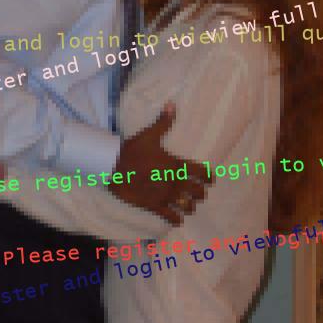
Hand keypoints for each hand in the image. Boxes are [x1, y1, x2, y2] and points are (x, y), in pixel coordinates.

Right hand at [112, 104, 210, 225]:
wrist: (112, 167)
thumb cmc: (132, 150)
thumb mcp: (149, 135)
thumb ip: (164, 121)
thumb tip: (172, 104)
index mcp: (177, 165)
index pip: (203, 174)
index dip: (209, 177)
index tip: (210, 179)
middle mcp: (175, 182)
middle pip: (199, 192)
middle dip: (200, 192)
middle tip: (198, 192)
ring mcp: (165, 196)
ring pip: (188, 206)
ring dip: (190, 205)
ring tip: (188, 204)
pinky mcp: (153, 206)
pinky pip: (171, 217)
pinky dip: (176, 219)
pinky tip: (177, 218)